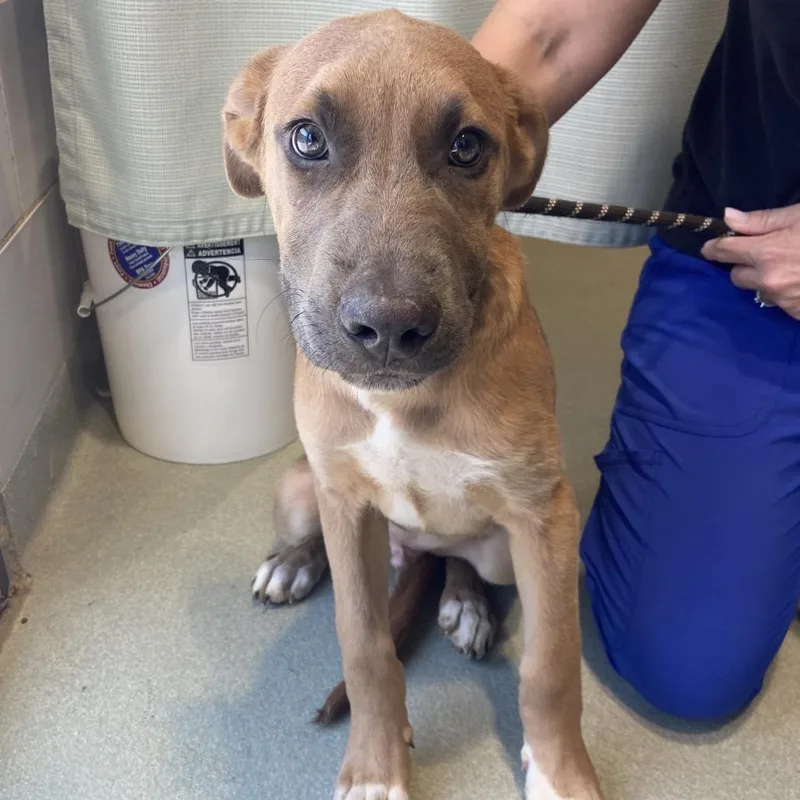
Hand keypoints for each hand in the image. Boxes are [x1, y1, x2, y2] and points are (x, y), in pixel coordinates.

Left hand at [701, 204, 799, 318]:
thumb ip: (762, 221)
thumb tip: (728, 217)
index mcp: (766, 253)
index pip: (724, 252)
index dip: (714, 247)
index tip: (711, 247)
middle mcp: (768, 281)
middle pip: (736, 276)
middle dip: (744, 265)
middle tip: (764, 253)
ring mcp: (783, 300)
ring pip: (758, 291)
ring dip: (765, 281)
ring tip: (792, 267)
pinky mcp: (796, 313)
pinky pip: (779, 303)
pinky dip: (785, 294)